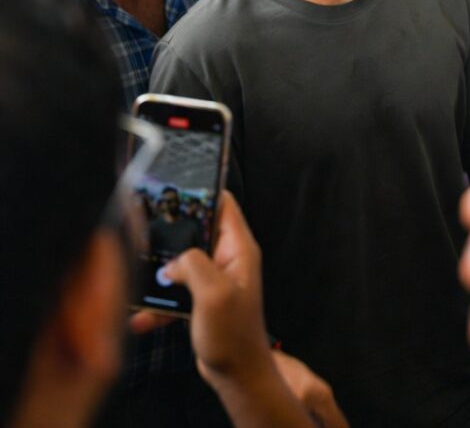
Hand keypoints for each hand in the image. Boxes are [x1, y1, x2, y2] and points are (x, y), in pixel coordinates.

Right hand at [131, 193, 333, 427]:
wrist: (236, 375)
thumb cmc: (235, 336)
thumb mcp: (215, 293)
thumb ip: (194, 264)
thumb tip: (172, 262)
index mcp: (238, 248)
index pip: (223, 204)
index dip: (201, 192)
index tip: (174, 189)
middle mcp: (227, 258)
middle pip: (197, 229)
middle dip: (172, 232)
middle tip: (145, 230)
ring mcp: (213, 278)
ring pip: (181, 259)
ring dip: (160, 269)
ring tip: (136, 273)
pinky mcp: (200, 297)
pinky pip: (175, 289)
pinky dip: (158, 301)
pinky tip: (140, 315)